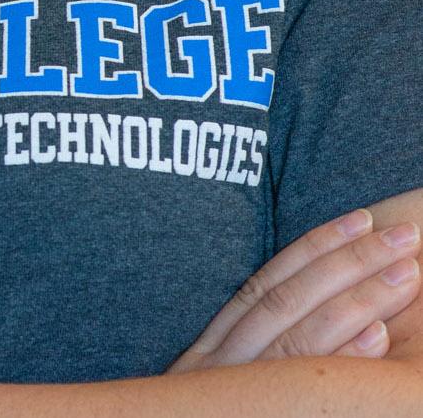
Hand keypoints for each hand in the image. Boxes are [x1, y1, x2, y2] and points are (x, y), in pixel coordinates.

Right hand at [168, 208, 421, 370]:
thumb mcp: (213, 390)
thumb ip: (252, 351)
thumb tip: (339, 328)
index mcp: (214, 347)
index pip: (269, 281)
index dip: (315, 246)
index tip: (362, 218)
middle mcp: (224, 365)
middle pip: (291, 301)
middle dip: (351, 264)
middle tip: (406, 239)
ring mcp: (242, 393)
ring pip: (302, 335)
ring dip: (359, 300)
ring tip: (408, 275)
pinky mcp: (258, 413)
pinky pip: (302, 386)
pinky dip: (340, 361)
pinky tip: (379, 340)